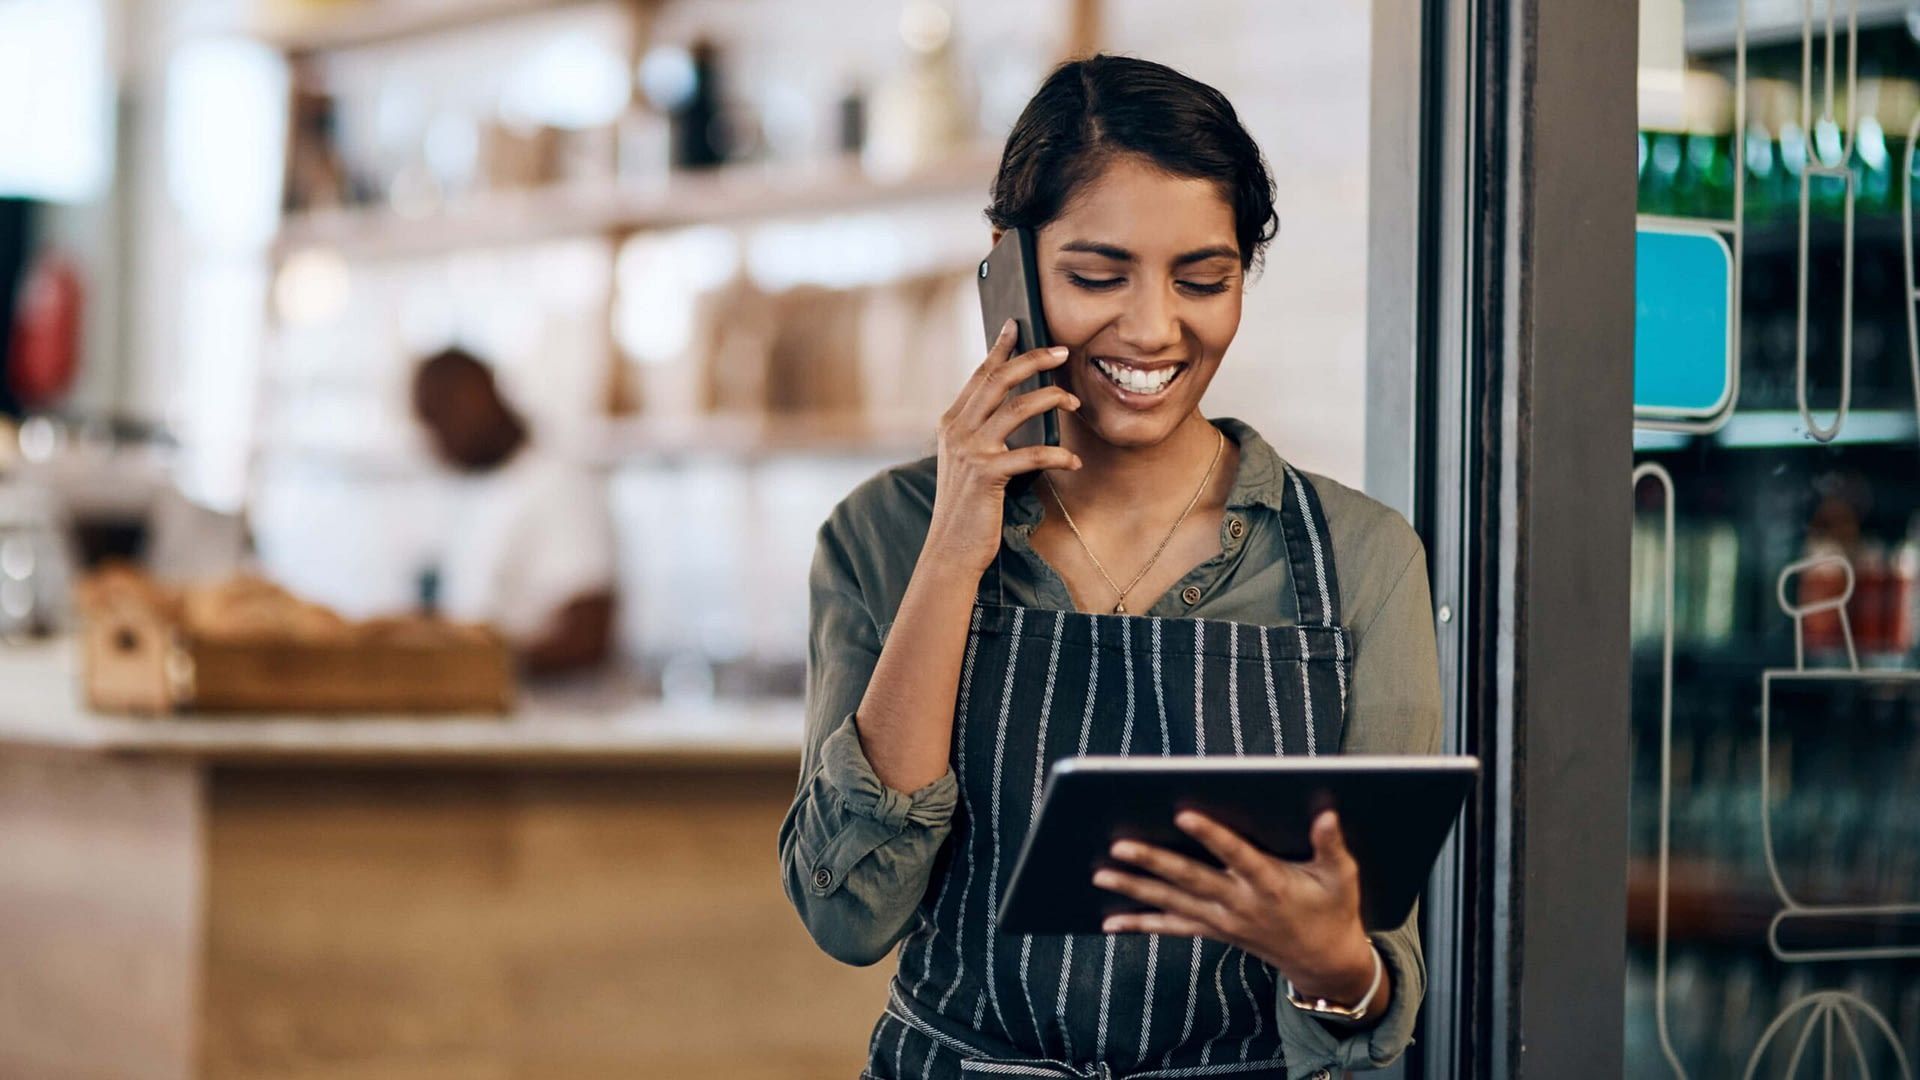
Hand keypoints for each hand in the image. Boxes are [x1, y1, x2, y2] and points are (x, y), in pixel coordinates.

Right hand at [924, 319, 1080, 575]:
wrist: (950, 550)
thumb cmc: (968, 508)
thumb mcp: (968, 463)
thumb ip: (983, 434)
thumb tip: (1017, 409)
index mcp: (952, 423)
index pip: (980, 375)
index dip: (1000, 348)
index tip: (1017, 325)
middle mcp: (957, 431)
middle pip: (999, 380)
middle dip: (1033, 360)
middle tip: (1063, 351)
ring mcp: (969, 451)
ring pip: (1017, 408)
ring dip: (1052, 399)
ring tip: (1075, 402)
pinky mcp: (986, 475)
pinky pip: (1031, 454)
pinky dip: (1057, 455)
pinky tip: (1073, 460)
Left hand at [1091, 809, 1384, 1009]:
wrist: (1323, 961)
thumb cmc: (1333, 909)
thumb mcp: (1342, 876)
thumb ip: (1331, 845)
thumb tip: (1326, 813)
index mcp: (1271, 884)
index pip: (1236, 855)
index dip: (1211, 835)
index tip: (1183, 814)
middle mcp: (1241, 903)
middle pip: (1191, 879)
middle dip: (1154, 861)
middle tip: (1119, 845)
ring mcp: (1223, 920)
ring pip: (1172, 903)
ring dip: (1135, 889)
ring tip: (1099, 875)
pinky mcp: (1214, 930)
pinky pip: (1172, 927)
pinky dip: (1140, 923)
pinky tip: (1109, 921)